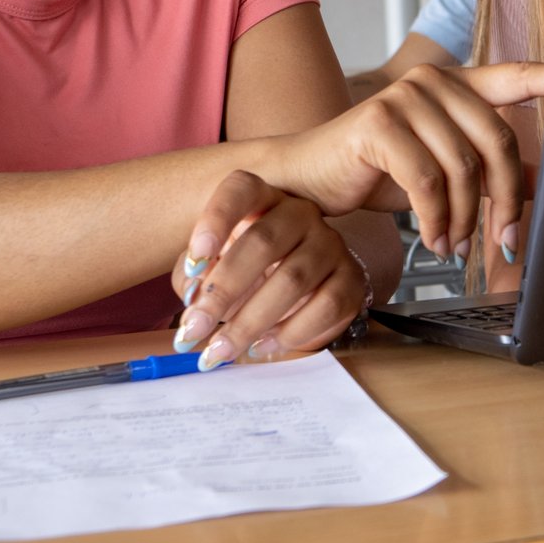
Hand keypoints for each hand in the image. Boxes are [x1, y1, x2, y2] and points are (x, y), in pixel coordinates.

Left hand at [171, 172, 365, 368]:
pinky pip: (326, 306)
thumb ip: (193, 278)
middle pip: (263, 242)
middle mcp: (300, 213)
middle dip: (224, 291)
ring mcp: (330, 243)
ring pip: (294, 279)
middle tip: (193, 330)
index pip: (240, 191)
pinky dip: (290, 332)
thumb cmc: (245, 272)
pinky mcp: (351, 277)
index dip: (215, 222)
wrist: (296, 291)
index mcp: (261, 199)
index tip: (192, 263)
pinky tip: (262, 347)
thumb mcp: (211, 267)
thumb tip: (194, 300)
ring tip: (220, 351)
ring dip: (250, 322)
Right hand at [209, 61, 543, 267]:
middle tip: (505, 238)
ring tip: (455, 244)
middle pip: (499, 139)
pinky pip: (428, 180)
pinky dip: (437, 220)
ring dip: (465, 219)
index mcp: (456, 86)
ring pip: (464, 166)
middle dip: (506, 199)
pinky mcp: (379, 122)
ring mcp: (405, 96)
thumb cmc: (375, 171)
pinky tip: (433, 239)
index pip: (514, 75)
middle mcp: (434, 81)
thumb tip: (541, 183)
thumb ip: (489, 172)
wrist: (307, 180)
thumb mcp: (443, 172)